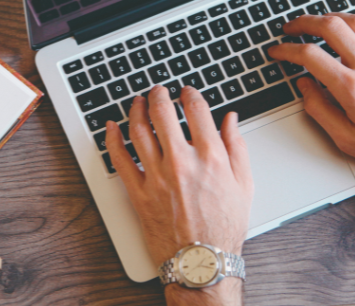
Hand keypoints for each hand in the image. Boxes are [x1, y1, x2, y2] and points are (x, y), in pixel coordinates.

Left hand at [105, 85, 252, 304]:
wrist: (202, 262)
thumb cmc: (224, 227)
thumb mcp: (244, 185)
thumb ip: (237, 147)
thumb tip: (231, 120)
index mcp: (211, 158)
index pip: (196, 110)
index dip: (189, 94)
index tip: (186, 91)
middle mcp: (182, 163)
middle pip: (162, 113)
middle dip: (158, 95)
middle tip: (158, 91)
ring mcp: (157, 177)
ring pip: (138, 131)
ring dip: (136, 110)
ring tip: (137, 103)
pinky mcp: (139, 193)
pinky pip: (119, 159)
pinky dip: (111, 139)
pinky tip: (111, 127)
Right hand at [268, 13, 354, 192]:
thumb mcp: (346, 140)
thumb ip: (319, 110)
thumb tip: (304, 87)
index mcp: (352, 89)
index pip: (310, 56)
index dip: (287, 50)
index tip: (278, 51)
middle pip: (331, 27)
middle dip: (304, 22)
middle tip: (292, 27)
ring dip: (332, 17)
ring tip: (319, 22)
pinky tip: (353, 25)